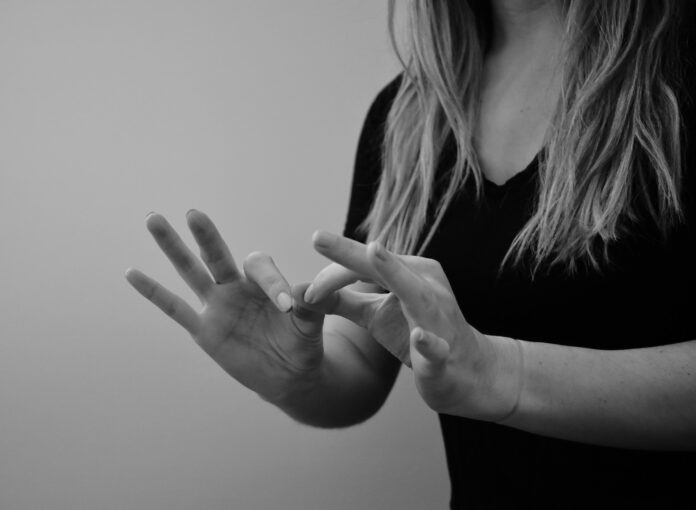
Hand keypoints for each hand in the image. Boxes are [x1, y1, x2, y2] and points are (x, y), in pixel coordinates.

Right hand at [125, 210, 325, 404]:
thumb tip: (311, 289)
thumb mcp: (310, 325)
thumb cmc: (302, 343)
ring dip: (172, 248)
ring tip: (153, 219)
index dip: (272, 283)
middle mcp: (236, 288)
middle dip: (206, 236)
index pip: (260, 269)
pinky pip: (175, 309)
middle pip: (216, 255)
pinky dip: (154, 292)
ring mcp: (217, 307)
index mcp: (263, 283)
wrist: (288, 374)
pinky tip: (131, 272)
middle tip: (193, 213)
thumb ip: (311, 306)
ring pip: (191, 272)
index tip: (286, 305)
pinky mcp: (204, 330)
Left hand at [304, 231, 520, 419]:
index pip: (365, 264)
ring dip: (394, 273)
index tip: (308, 293)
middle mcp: (427, 285)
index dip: (332, 275)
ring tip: (373, 253)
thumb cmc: (417, 336)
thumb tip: (308, 290)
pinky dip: (428, 342)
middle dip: (350, 253)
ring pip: (414, 292)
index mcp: (410, 273)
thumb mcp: (377, 316)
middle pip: (382, 267)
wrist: (467, 373)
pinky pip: (436, 346)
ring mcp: (439, 316)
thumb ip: (346, 302)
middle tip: (317, 237)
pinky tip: (418, 337)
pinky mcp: (445, 353)